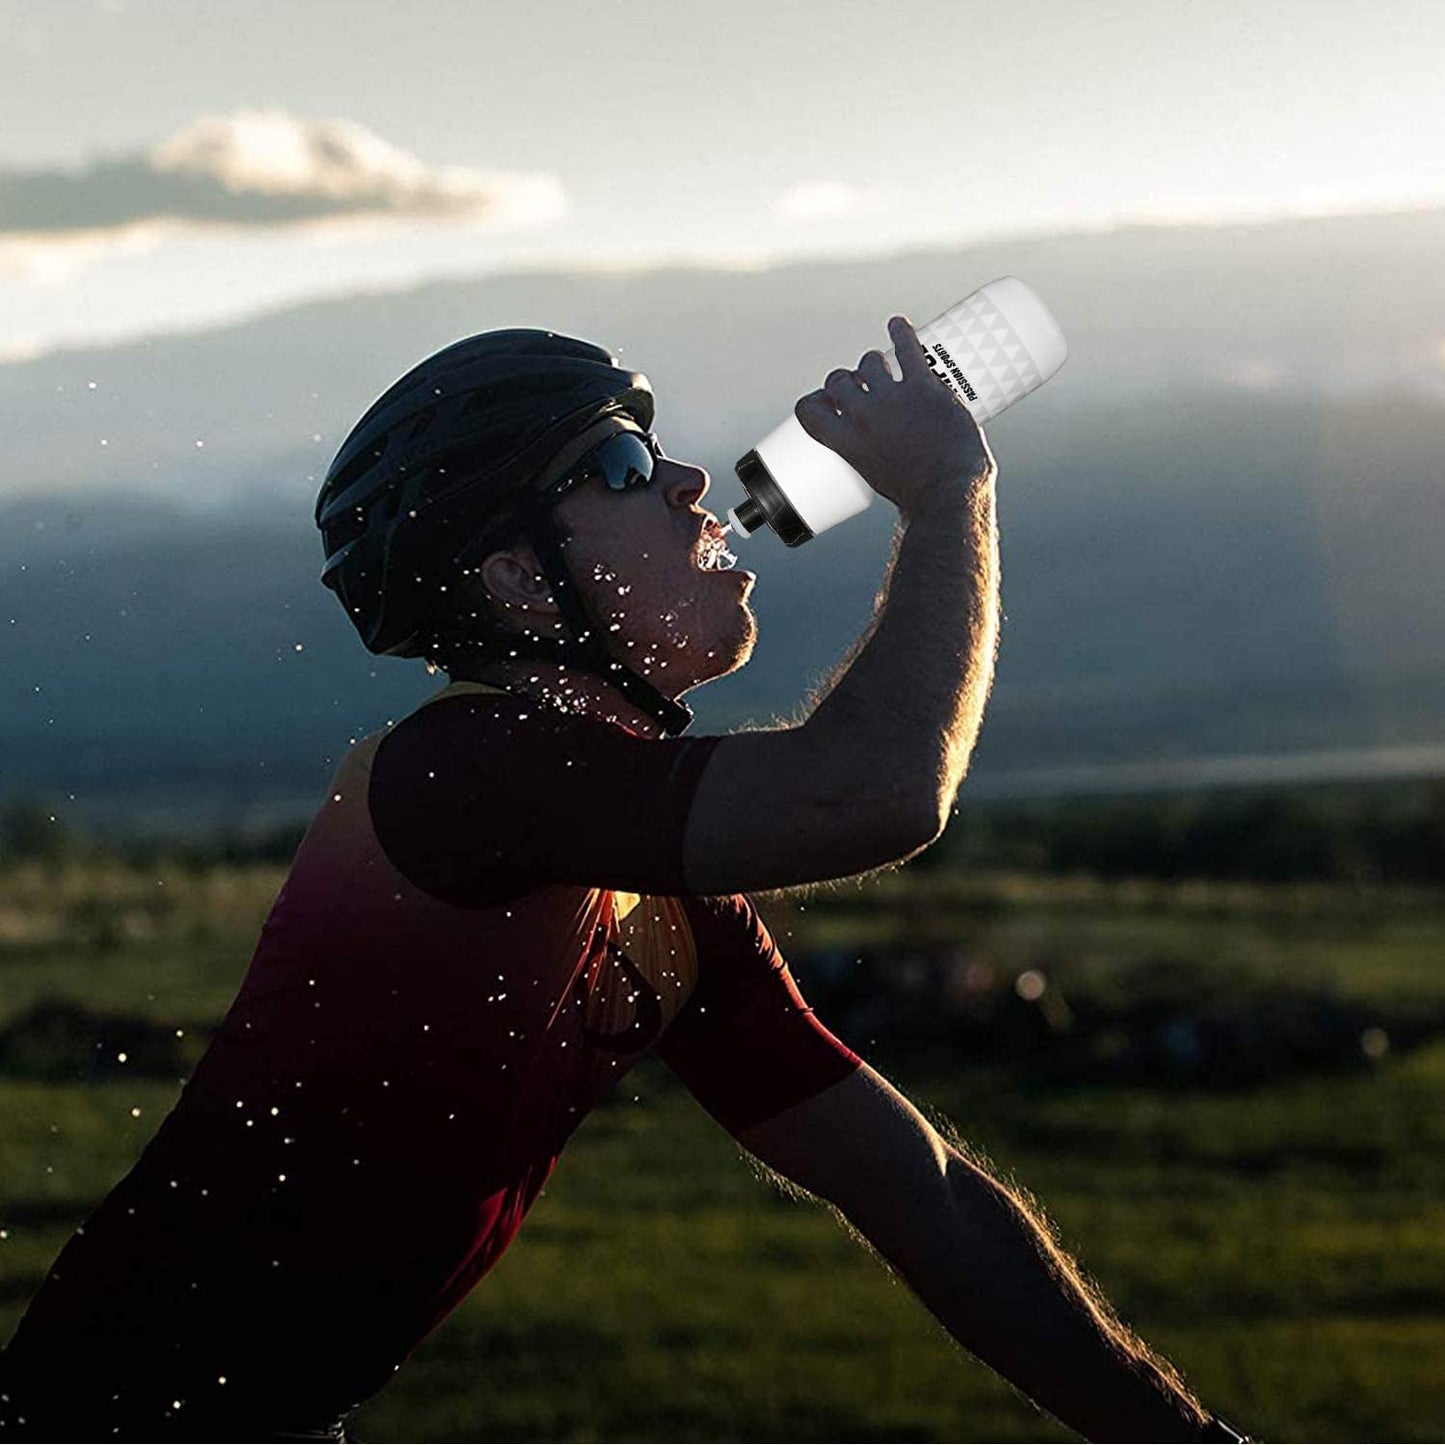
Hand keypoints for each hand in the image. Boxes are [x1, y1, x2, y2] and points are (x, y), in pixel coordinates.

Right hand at [793, 315, 997, 516]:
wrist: (949, 493)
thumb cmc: (918, 496)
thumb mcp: (877, 479)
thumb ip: (871, 456)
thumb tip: (882, 453)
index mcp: (845, 442)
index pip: (810, 410)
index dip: (816, 400)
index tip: (828, 400)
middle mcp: (863, 416)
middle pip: (839, 380)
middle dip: (847, 379)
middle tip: (861, 384)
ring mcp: (892, 398)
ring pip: (870, 361)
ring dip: (874, 362)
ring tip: (884, 366)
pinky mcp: (923, 387)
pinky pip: (907, 348)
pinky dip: (901, 332)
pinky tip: (898, 326)